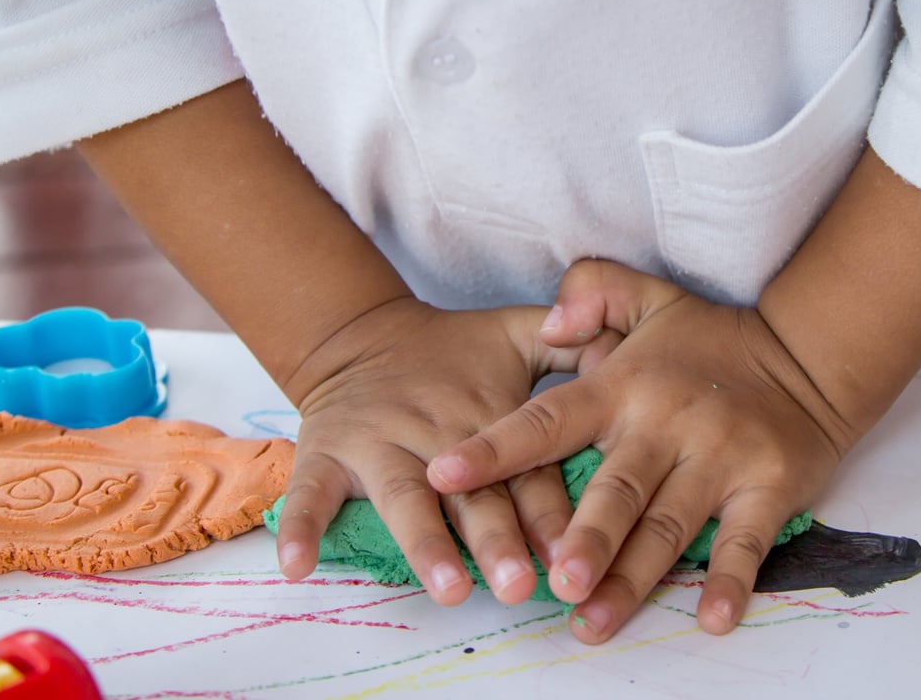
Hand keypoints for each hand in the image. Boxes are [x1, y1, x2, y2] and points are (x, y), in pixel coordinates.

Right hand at [274, 296, 617, 605]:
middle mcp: (436, 433)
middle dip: (496, 538)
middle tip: (521, 583)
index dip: (548, 510)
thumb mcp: (516, 334)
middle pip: (472, 494)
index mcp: (489, 414)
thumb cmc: (453, 349)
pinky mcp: (327, 452)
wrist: (362, 333)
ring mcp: (379, 444)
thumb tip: (622, 351)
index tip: (572, 548)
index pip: (527, 469)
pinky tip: (298, 566)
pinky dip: (301, 525)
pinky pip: (311, 490)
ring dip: (424, 543)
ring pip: (403, 497)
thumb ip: (571, 347)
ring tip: (448, 587)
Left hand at [428, 260, 857, 641]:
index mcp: (624, 385)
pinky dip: (728, 581)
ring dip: (632, 579)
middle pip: (616, 492)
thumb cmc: (710, 338)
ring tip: (593, 621)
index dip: (495, 448)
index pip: (549, 419)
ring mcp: (720, 459)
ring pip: (668, 528)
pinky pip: (745, 542)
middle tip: (550, 583)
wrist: (808, 356)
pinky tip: (709, 618)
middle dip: (583, 540)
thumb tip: (551, 323)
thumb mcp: (647, 294)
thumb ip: (590, 291)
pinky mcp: (769, 488)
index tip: (442, 476)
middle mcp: (667, 425)